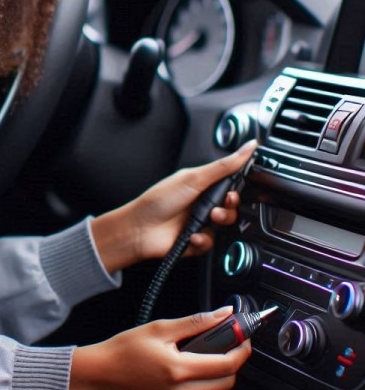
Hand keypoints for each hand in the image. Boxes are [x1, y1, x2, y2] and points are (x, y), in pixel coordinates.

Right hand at [68, 307, 251, 389]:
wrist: (100, 375)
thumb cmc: (124, 350)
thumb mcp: (159, 328)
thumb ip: (195, 322)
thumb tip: (222, 315)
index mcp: (178, 370)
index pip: (227, 364)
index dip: (241, 350)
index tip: (243, 338)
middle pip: (226, 381)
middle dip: (231, 362)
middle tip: (224, 344)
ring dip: (217, 375)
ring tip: (200, 356)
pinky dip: (202, 387)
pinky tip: (187, 372)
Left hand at [90, 140, 256, 272]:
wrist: (140, 229)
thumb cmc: (158, 200)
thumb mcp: (193, 178)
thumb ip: (224, 165)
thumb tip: (249, 147)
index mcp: (203, 184)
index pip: (232, 183)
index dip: (237, 187)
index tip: (234, 188)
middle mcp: (204, 202)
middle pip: (233, 205)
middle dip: (229, 205)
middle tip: (219, 204)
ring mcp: (201, 222)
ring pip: (227, 224)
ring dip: (219, 221)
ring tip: (206, 218)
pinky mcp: (198, 240)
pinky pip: (213, 242)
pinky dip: (204, 239)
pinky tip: (192, 235)